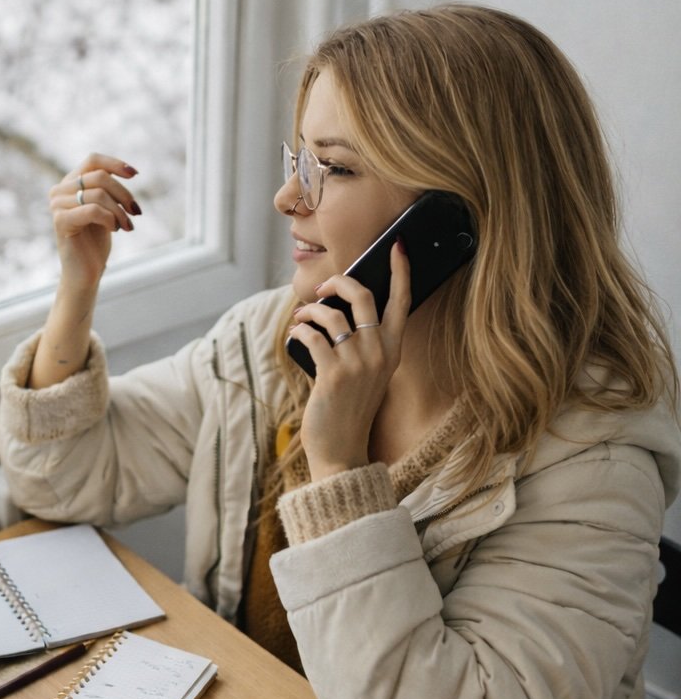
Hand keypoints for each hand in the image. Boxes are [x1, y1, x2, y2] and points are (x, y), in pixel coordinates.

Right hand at [50, 153, 141, 292]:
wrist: (85, 272)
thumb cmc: (96, 241)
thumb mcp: (106, 208)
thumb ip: (108, 188)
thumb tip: (129, 170)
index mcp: (70, 183)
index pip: (93, 160)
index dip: (115, 164)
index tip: (135, 174)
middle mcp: (59, 190)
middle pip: (100, 177)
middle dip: (123, 194)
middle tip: (136, 212)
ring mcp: (57, 205)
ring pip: (99, 194)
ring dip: (120, 211)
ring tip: (127, 226)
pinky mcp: (60, 220)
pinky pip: (92, 210)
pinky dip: (110, 219)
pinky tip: (115, 230)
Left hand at [288, 241, 410, 479]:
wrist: (342, 451)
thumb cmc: (349, 409)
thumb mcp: (366, 375)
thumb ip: (362, 344)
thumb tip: (334, 309)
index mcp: (392, 351)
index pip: (403, 302)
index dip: (401, 271)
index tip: (396, 246)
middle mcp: (380, 353)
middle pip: (363, 296)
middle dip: (338, 281)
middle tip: (321, 287)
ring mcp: (358, 364)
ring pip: (331, 314)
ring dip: (309, 311)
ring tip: (300, 319)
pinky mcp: (333, 374)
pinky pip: (312, 336)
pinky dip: (300, 331)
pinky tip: (295, 336)